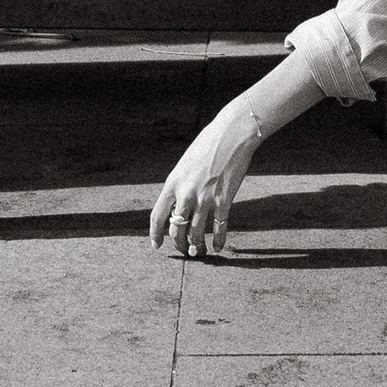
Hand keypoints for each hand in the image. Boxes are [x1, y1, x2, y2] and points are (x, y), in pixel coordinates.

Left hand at [150, 103, 261, 257]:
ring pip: (196, 234)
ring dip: (197, 247)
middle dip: (180, 244)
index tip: (157, 246)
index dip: (155, 234)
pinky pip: (219, 228)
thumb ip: (180, 185)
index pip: (157, 216)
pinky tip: (219, 247)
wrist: (231, 134)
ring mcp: (205, 198)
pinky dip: (219, 241)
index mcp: (173, 183)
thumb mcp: (185, 164)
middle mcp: (186, 193)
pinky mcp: (223, 200)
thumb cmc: (208, 145)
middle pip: (177, 230)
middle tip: (185, 250)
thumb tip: (179, 207)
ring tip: (200, 252)